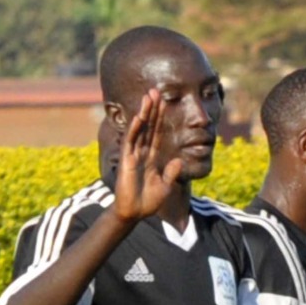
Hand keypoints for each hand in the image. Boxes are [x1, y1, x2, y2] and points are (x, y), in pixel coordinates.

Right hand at [110, 90, 184, 223]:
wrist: (134, 214)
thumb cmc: (148, 202)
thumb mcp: (165, 186)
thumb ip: (172, 173)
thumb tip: (179, 160)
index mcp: (152, 157)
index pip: (157, 133)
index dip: (160, 118)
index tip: (164, 102)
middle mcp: (142, 152)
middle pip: (149, 126)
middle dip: (153, 109)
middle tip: (155, 91)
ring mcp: (133, 155)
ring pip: (140, 130)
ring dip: (144, 113)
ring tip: (148, 97)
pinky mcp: (126, 160)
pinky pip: (131, 142)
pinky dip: (135, 129)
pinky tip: (139, 117)